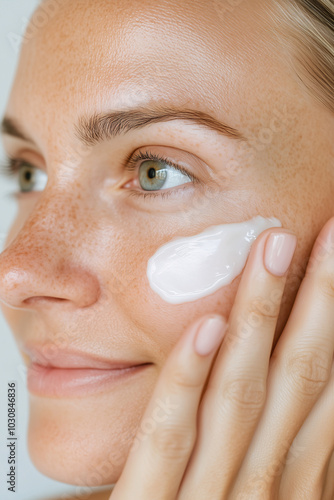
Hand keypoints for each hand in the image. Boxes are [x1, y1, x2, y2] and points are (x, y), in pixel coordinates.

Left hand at [110, 217, 333, 499]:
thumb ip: (289, 465)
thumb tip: (319, 412)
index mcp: (291, 485)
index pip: (326, 391)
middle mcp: (264, 486)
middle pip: (298, 377)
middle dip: (318, 302)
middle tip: (328, 238)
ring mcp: (209, 495)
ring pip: (241, 390)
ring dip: (260, 316)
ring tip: (272, 250)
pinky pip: (171, 432)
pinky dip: (189, 376)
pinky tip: (206, 323)